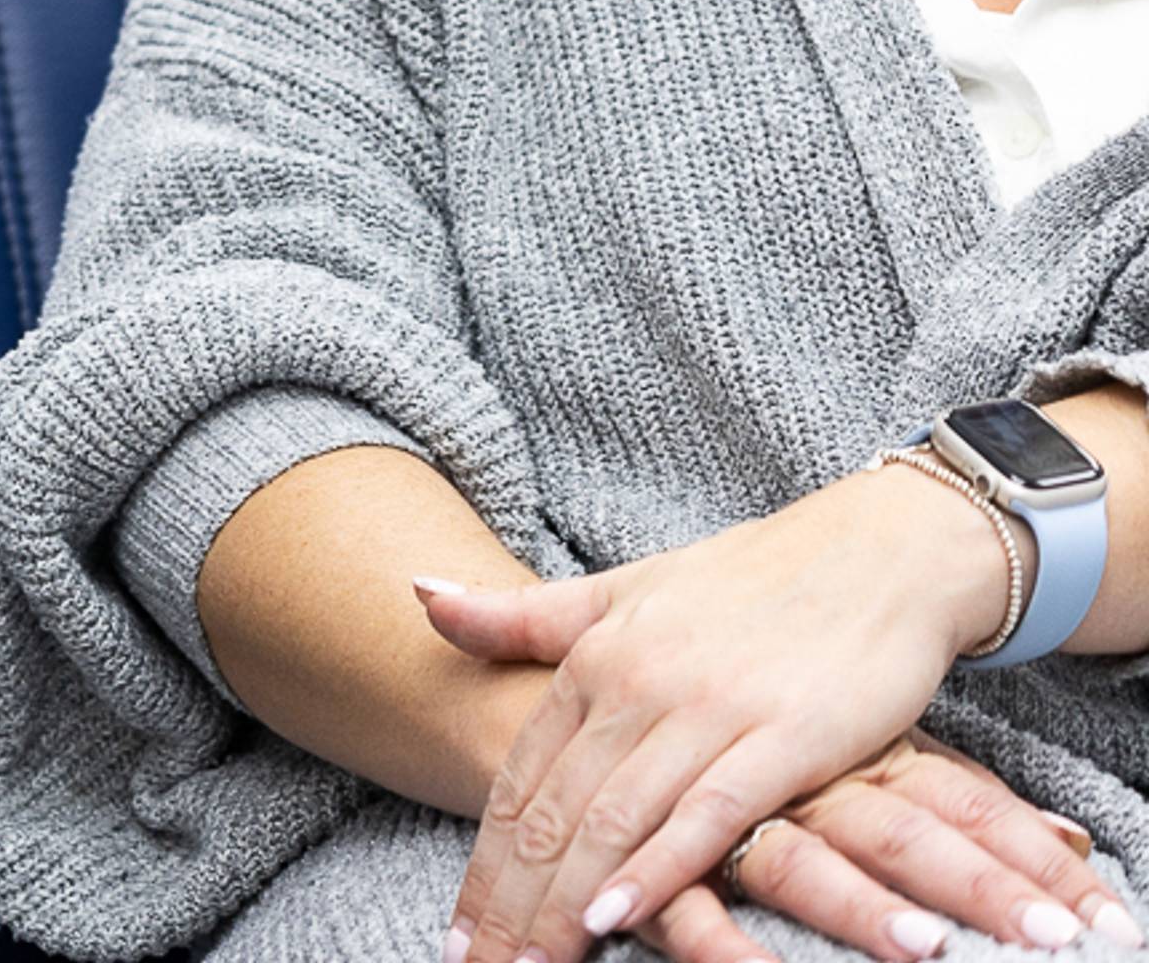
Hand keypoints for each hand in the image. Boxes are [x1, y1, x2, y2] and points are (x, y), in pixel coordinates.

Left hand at [428, 464, 1019, 962]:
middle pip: (553, 814)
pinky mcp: (785, 736)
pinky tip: (614, 916)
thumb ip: (523, 617)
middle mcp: (636, 684)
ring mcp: (708, 710)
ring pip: (614, 822)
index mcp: (592, 658)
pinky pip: (707, 813)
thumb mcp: (622, 592)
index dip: (484, 864)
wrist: (875, 552)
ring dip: (564, 904)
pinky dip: (657, 868)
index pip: (518, 781)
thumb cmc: (744, 582)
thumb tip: (417, 593)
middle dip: (510, 904)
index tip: (457, 931)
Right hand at [630, 735, 1134, 961]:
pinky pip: (691, 912)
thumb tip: (1079, 838)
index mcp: (835, 739)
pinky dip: (726, 947)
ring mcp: (717, 807)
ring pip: (801, 866)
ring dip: (865, 912)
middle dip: (982, 887)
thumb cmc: (710, 715)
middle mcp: (787, 771)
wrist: (542, 697)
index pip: (954, 798)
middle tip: (1062, 938)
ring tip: (934, 949)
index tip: (1099, 910)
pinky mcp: (650, 862)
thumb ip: (945, 788)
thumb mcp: (827, 738)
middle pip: (900, 833)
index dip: (1023, 853)